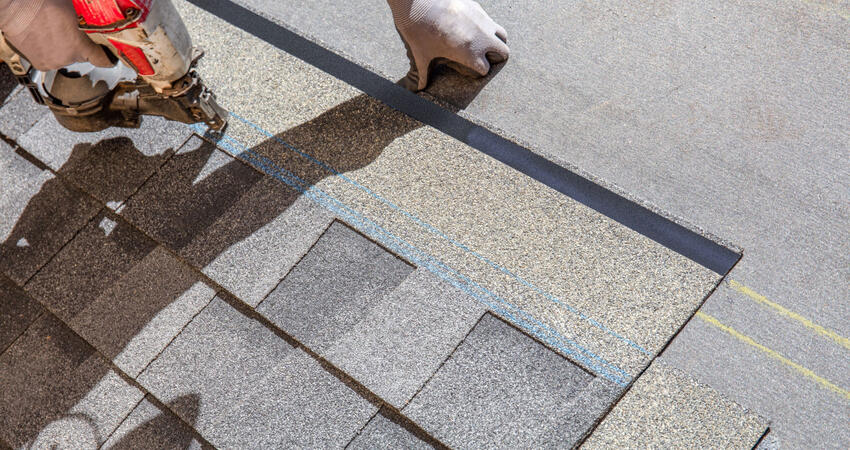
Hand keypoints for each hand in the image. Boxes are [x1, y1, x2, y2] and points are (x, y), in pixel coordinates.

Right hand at [0, 0, 111, 70]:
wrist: (14, 6)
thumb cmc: (42, 3)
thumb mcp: (72, 8)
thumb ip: (84, 19)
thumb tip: (95, 16)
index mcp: (79, 46)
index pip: (102, 60)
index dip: (107, 59)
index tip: (111, 59)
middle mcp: (67, 58)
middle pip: (80, 57)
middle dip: (78, 47)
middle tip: (70, 33)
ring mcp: (52, 62)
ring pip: (64, 57)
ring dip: (62, 48)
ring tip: (53, 33)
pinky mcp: (39, 64)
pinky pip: (50, 59)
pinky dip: (48, 51)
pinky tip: (44, 38)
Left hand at [388, 0, 508, 90]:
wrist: (419, 4)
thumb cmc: (420, 32)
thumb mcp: (422, 55)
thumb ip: (424, 73)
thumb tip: (419, 88)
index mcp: (471, 54)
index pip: (486, 69)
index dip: (479, 70)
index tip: (472, 68)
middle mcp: (482, 38)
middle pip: (503, 52)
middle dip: (496, 56)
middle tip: (485, 56)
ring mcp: (482, 21)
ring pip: (502, 34)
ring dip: (496, 40)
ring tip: (483, 42)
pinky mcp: (477, 8)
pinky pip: (489, 19)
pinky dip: (485, 25)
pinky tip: (470, 25)